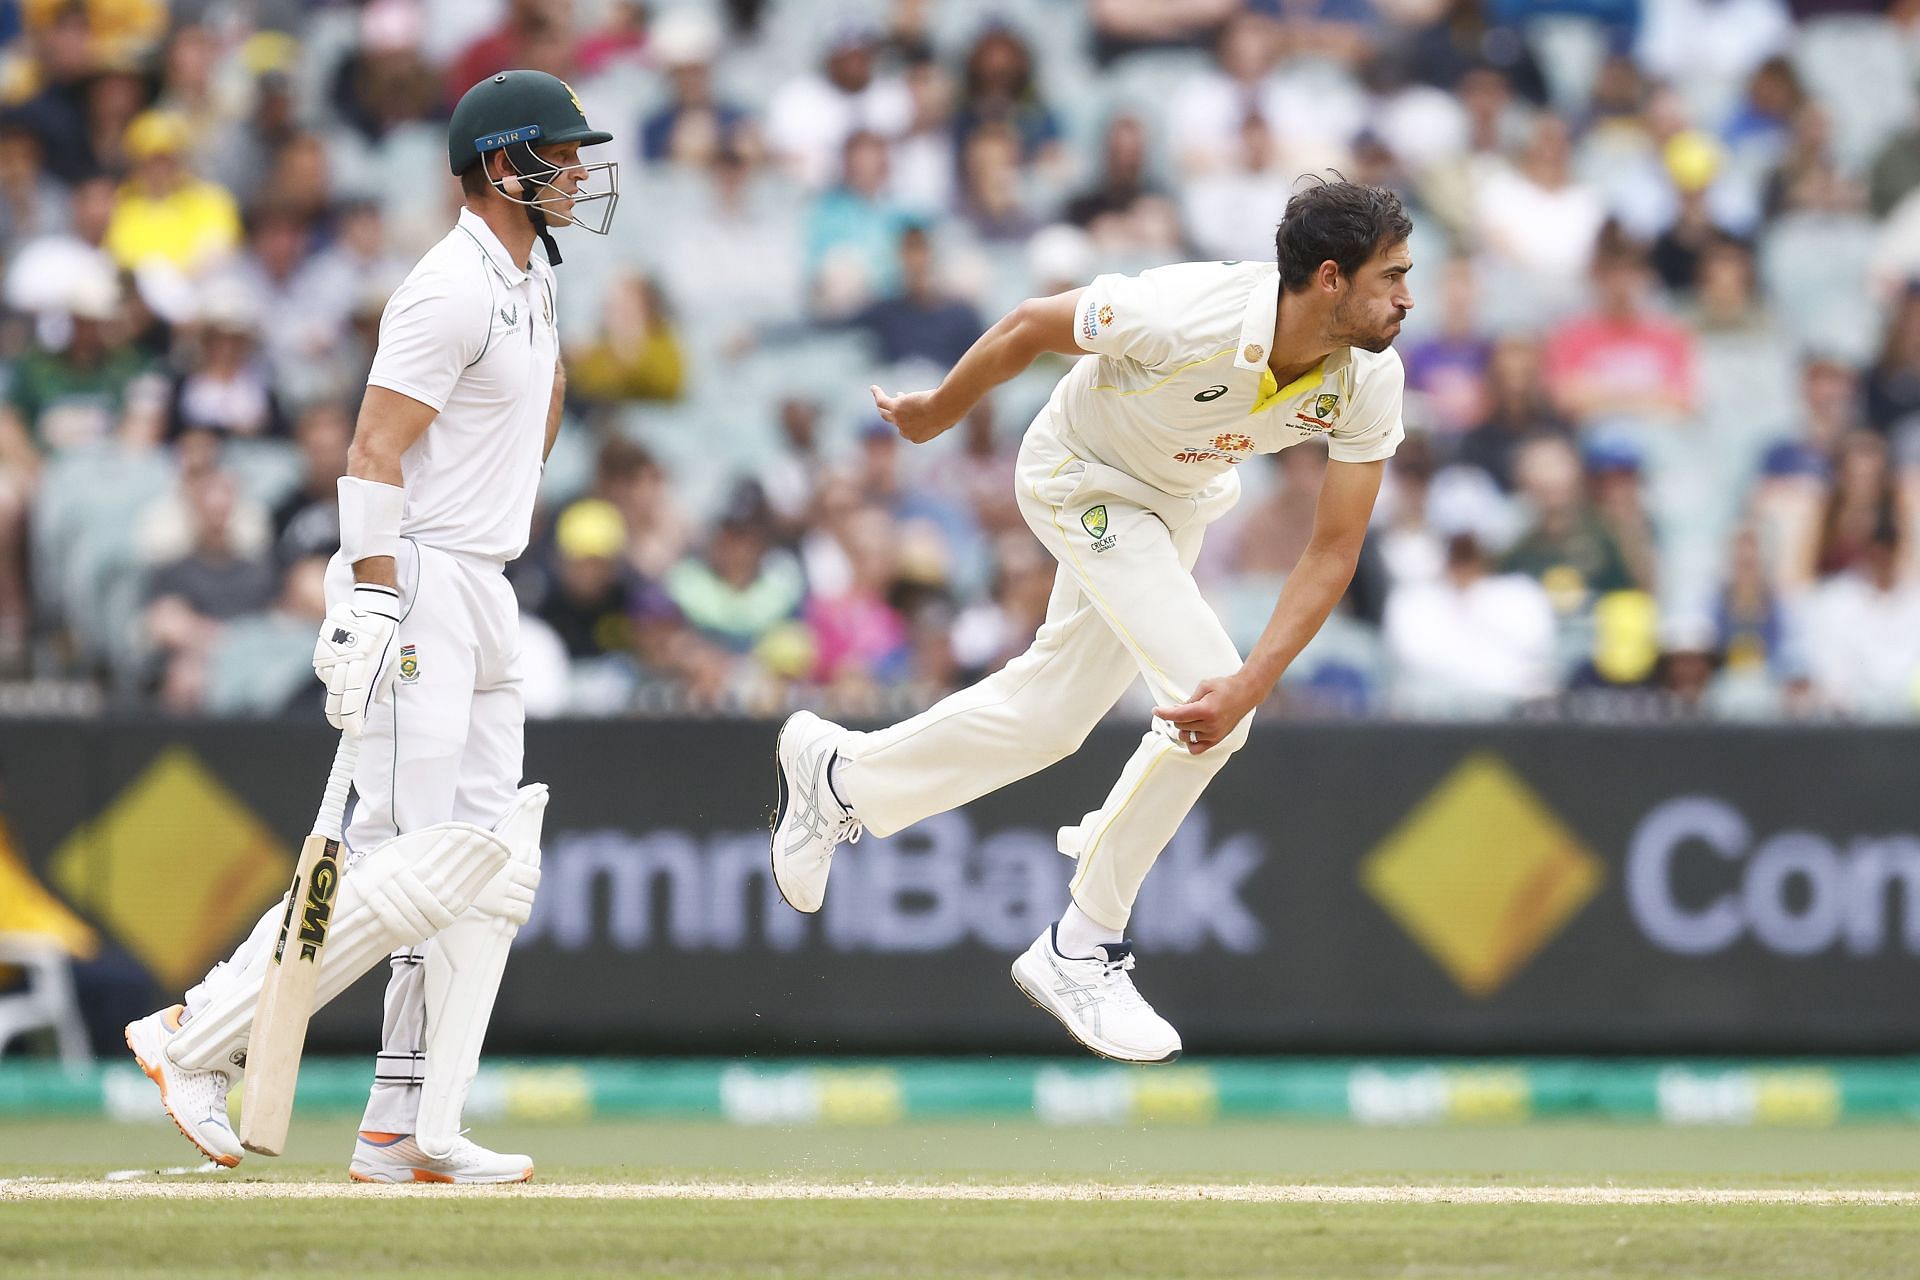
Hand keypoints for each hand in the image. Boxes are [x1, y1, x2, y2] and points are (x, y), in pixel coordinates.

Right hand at [312, 584, 401, 738]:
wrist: (369, 608)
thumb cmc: (386, 637)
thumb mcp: (393, 661)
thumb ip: (382, 684)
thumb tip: (374, 702)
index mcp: (366, 669)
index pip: (354, 704)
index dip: (353, 722)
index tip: (355, 732)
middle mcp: (346, 665)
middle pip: (337, 701)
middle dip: (339, 718)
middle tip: (343, 727)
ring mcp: (332, 658)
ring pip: (329, 688)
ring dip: (335, 701)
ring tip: (341, 708)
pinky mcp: (322, 651)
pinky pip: (324, 673)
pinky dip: (331, 682)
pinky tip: (339, 681)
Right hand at [870, 384, 957, 443]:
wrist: (944, 409)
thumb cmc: (948, 413)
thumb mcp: (943, 418)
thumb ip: (937, 416)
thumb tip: (940, 409)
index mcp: (916, 437)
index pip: (906, 428)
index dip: (906, 417)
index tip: (912, 404)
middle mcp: (905, 431)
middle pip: (893, 421)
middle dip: (893, 412)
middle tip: (895, 402)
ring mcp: (899, 420)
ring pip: (884, 412)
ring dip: (880, 404)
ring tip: (878, 396)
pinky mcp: (896, 407)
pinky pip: (881, 401)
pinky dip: (877, 394)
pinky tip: (874, 387)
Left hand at [1153, 674, 1260, 754]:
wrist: (1246, 693)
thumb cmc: (1226, 687)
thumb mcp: (1204, 686)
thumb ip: (1189, 700)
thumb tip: (1176, 710)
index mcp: (1206, 710)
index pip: (1178, 715)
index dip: (1164, 713)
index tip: (1156, 710)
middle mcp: (1210, 725)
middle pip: (1180, 725)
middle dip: (1176, 716)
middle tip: (1182, 707)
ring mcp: (1214, 734)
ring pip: (1185, 736)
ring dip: (1183, 727)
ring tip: (1190, 718)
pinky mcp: (1217, 740)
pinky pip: (1196, 749)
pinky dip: (1190, 741)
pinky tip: (1191, 732)